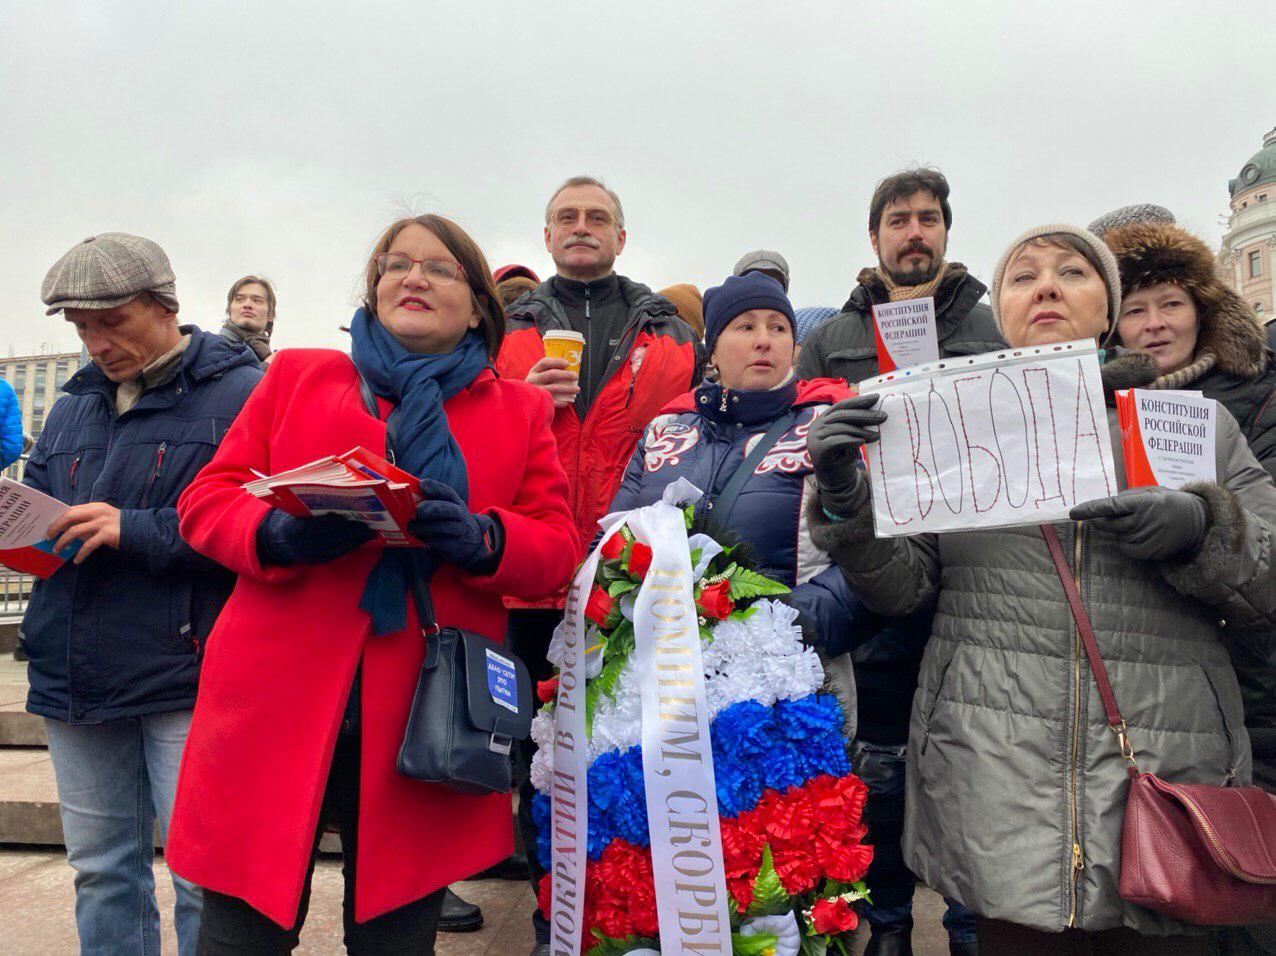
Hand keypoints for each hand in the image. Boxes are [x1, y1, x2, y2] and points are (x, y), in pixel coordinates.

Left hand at [47, 502, 120, 564]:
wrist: (139, 531)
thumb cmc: (118, 527)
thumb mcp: (102, 518)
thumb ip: (87, 520)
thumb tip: (66, 529)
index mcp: (94, 507)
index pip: (71, 509)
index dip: (58, 518)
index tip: (49, 526)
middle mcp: (97, 512)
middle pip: (70, 516)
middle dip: (55, 527)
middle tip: (48, 536)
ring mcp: (102, 523)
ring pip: (75, 531)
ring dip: (63, 541)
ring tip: (57, 549)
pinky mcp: (107, 534)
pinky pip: (88, 545)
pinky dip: (81, 554)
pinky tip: (77, 560)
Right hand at [257, 510, 374, 565]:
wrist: (277, 540)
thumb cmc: (291, 517)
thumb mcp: (297, 508)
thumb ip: (313, 501)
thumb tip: (338, 488)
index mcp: (300, 528)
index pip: (327, 523)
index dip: (344, 519)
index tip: (359, 512)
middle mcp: (307, 544)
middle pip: (338, 535)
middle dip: (356, 529)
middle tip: (372, 521)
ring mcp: (314, 555)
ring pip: (341, 546)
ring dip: (358, 539)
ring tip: (371, 530)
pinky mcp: (319, 561)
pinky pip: (340, 553)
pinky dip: (352, 546)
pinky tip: (362, 539)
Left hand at [409, 478, 501, 571]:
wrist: (467, 541)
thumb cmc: (447, 520)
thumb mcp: (444, 507)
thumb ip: (429, 501)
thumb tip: (404, 495)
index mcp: (455, 502)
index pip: (447, 492)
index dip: (435, 487)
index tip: (422, 484)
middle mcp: (459, 515)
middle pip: (449, 510)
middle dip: (433, 508)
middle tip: (418, 510)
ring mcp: (459, 531)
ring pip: (444, 527)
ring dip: (425, 527)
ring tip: (410, 527)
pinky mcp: (454, 546)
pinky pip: (441, 543)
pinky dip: (429, 539)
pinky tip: (419, 537)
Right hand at [527, 356, 578, 407]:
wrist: (524, 404)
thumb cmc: (537, 387)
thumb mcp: (538, 377)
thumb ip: (548, 372)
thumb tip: (569, 367)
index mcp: (533, 372)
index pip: (544, 362)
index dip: (557, 361)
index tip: (567, 363)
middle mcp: (533, 380)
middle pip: (551, 374)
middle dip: (566, 374)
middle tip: (576, 376)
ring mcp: (535, 391)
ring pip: (554, 388)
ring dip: (568, 388)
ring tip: (577, 389)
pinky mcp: (538, 402)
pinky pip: (553, 401)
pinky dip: (562, 402)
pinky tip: (568, 401)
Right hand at [806, 394, 886, 516]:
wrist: (833, 480)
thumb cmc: (843, 455)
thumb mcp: (850, 436)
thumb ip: (856, 424)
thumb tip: (876, 412)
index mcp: (824, 418)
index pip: (842, 405)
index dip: (859, 401)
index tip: (877, 398)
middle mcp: (817, 425)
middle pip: (842, 415)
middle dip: (864, 415)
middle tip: (883, 417)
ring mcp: (814, 437)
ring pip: (840, 428)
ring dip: (861, 431)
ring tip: (877, 435)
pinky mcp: (817, 449)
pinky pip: (836, 441)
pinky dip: (850, 440)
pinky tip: (862, 442)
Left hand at [1069, 486, 1207, 560]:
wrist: (1198, 522)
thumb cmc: (1170, 503)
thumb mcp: (1153, 491)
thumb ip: (1129, 496)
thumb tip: (1106, 505)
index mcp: (1144, 502)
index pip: (1111, 506)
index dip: (1091, 510)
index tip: (1073, 513)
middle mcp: (1145, 520)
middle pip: (1109, 524)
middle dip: (1103, 521)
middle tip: (1112, 517)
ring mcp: (1148, 537)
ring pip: (1118, 536)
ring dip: (1122, 531)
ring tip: (1143, 525)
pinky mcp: (1151, 551)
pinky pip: (1126, 549)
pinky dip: (1127, 543)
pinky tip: (1142, 536)